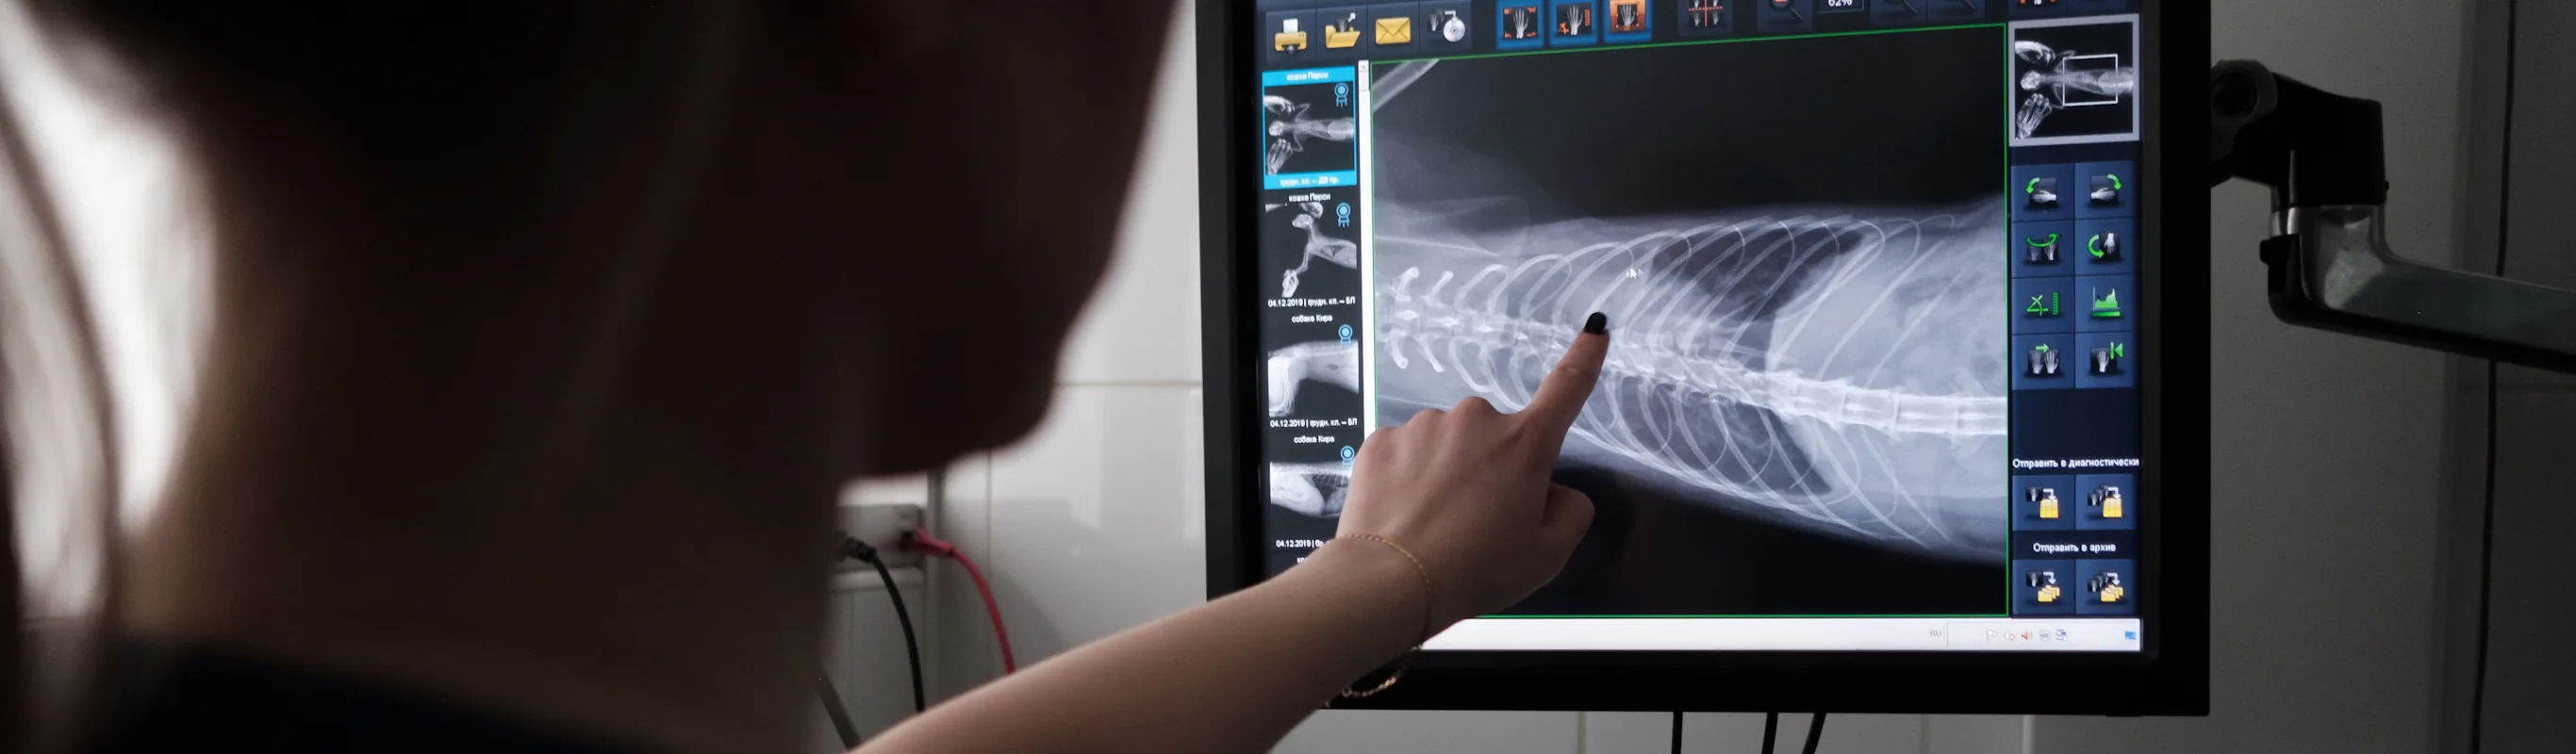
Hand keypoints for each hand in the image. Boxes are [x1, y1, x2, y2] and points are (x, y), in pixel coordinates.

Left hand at [1334, 312, 1608, 631]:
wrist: (1390, 583)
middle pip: (1495, 437)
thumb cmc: (1477, 571)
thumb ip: (1569, 512)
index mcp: (1525, 444)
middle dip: (1491, 467)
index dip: (1585, 358)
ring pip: (1447, 444)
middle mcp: (1476, 419)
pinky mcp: (1381, 439)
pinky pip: (1406, 453)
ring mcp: (1424, 425)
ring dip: (1446, 471)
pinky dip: (1407, 478)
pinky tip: (1403, 514)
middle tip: (1477, 522)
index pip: (1567, 389)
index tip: (1596, 328)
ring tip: (1435, 524)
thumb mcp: (1547, 555)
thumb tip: (1553, 490)